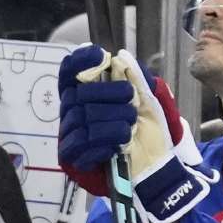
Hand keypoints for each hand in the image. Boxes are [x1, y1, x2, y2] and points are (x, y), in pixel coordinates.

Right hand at [58, 44, 135, 195]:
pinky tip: (118, 144)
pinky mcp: (72, 157)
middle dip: (112, 95)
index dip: (80, 62)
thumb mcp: (148, 102)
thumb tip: (121, 59)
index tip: (100, 57)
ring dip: (114, 121)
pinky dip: (106, 141)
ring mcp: (70, 132)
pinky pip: (82, 142)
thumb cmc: (147, 131)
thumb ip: (136, 81)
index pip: (70, 71)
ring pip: (84, 117)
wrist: (153, 165)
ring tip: (130, 128)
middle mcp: (73, 109)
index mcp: (87, 93)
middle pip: (80, 93)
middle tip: (132, 105)